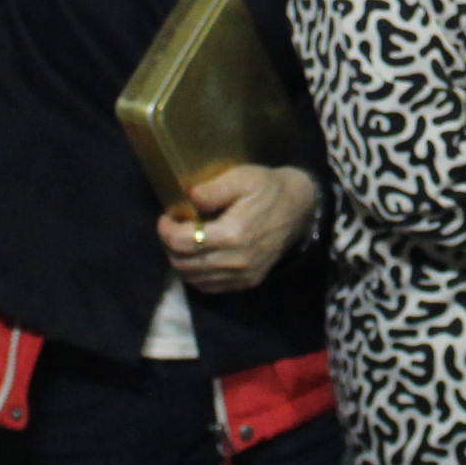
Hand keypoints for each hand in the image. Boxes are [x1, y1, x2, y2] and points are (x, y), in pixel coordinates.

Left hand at [164, 163, 319, 293]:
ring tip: (183, 241)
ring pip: (193, 279)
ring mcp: (242, 275)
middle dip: (169, 246)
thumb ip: (213, 189)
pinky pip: (209, 287)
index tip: (167, 216)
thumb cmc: (268, 188)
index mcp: (232, 234)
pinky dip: (196, 274)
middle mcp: (236, 261)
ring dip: (180, 261)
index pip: (181, 242)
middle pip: (183, 264)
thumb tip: (190, 199)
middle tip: (171, 228)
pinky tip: (198, 256)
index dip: (165, 230)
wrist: (300, 208)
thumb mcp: (242, 177)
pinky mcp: (248, 282)